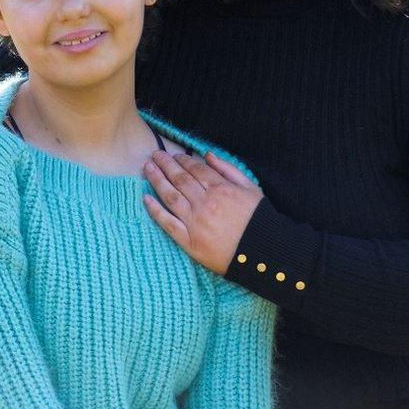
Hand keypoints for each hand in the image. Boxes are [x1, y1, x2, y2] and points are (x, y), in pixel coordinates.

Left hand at [142, 151, 262, 274]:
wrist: (263, 253)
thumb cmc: (259, 220)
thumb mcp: (250, 188)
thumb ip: (228, 169)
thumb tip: (207, 155)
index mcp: (220, 189)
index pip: (195, 169)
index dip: (182, 160)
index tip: (174, 156)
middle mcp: (204, 203)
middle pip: (179, 179)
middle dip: (165, 164)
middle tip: (154, 155)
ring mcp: (195, 222)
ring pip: (170, 196)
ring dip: (157, 180)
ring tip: (147, 169)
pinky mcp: (189, 241)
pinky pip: (168, 223)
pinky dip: (155, 210)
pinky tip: (145, 199)